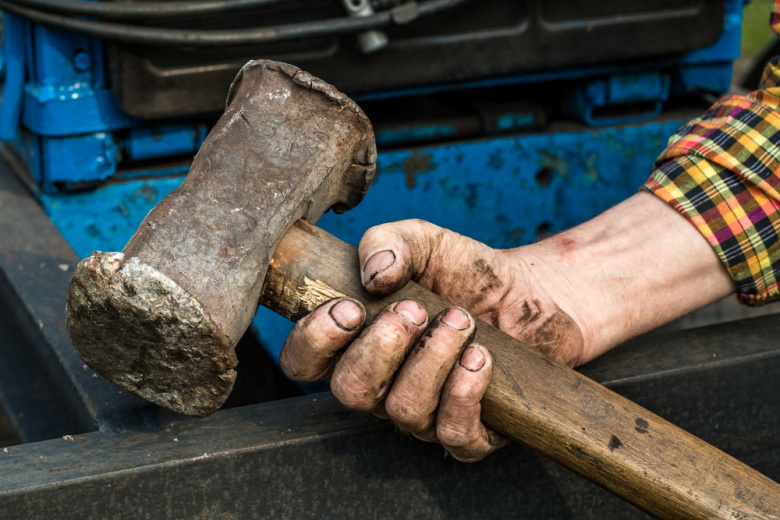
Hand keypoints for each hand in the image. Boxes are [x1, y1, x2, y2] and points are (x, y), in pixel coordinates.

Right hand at [279, 219, 585, 461]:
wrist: (529, 293)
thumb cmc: (463, 272)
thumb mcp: (422, 241)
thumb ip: (388, 242)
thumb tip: (374, 275)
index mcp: (355, 344)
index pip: (304, 362)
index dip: (315, 341)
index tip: (350, 307)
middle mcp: (381, 386)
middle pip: (349, 392)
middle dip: (380, 348)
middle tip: (415, 309)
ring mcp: (423, 414)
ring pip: (404, 410)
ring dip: (432, 358)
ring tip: (461, 320)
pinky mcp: (469, 432)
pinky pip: (453, 435)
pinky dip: (465, 392)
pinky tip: (481, 357)